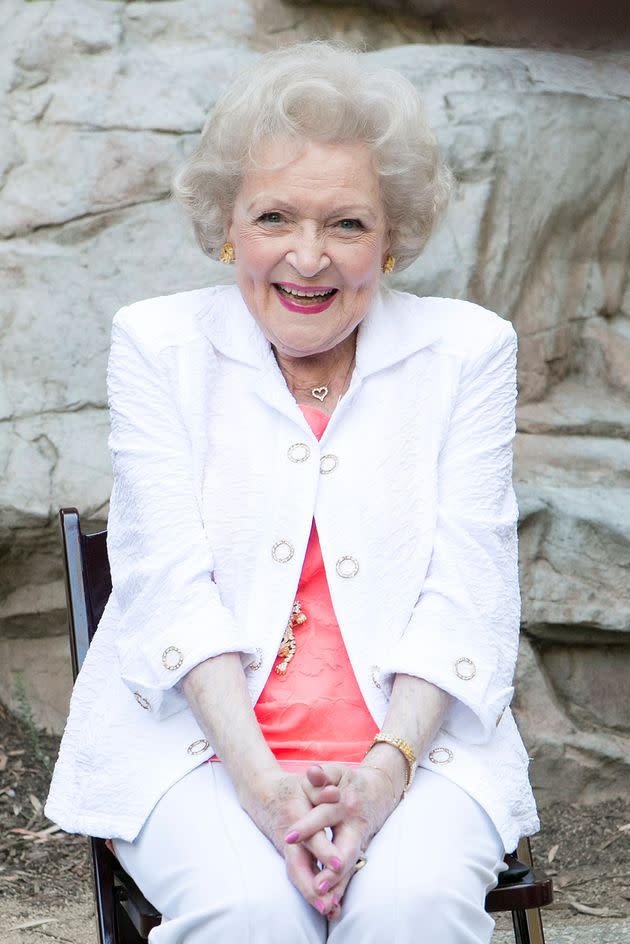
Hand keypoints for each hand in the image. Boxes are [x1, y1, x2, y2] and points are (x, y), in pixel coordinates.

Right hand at [236, 766, 342, 913]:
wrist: (261, 793)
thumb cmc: (290, 787)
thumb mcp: (306, 783)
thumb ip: (320, 787)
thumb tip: (334, 793)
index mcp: (296, 817)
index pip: (312, 837)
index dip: (324, 851)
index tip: (339, 864)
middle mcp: (291, 838)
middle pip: (299, 865)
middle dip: (312, 885)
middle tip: (328, 904)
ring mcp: (288, 849)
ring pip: (297, 874)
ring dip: (311, 893)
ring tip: (329, 910)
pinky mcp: (290, 855)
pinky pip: (299, 875)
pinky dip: (310, 890)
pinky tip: (325, 905)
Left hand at [290, 762, 403, 914]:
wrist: (380, 790)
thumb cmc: (350, 781)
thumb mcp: (337, 773)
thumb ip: (322, 775)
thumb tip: (312, 773)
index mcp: (343, 804)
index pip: (322, 815)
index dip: (306, 826)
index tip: (289, 836)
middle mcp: (353, 825)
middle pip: (343, 849)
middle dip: (331, 868)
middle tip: (317, 885)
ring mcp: (359, 840)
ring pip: (349, 865)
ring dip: (337, 884)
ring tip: (324, 902)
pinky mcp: (359, 851)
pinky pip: (351, 871)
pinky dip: (342, 887)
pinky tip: (333, 905)